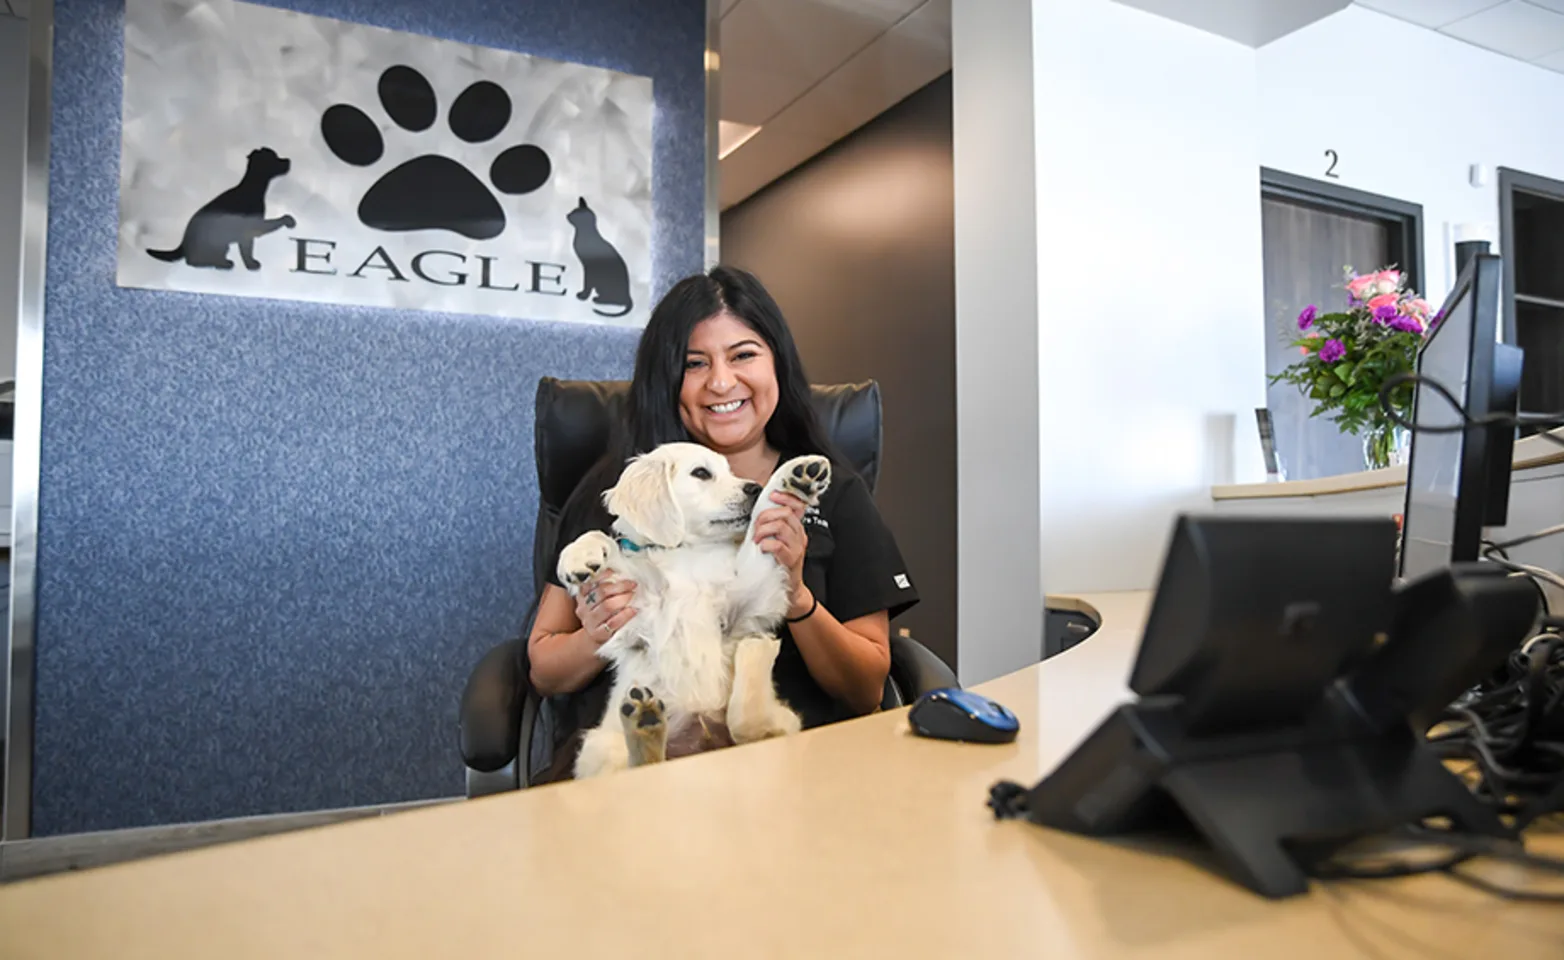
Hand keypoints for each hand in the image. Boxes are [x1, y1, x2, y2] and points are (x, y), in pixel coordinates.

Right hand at [575, 573, 636, 644]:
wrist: (593, 638)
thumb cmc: (599, 614)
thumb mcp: (596, 599)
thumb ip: (603, 587)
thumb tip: (618, 572)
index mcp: (582, 597)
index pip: (590, 583)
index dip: (603, 576)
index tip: (616, 573)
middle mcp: (584, 608)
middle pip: (601, 593)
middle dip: (619, 587)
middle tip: (632, 585)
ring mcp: (590, 622)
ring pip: (607, 607)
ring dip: (623, 599)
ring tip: (633, 596)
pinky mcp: (599, 634)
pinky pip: (613, 623)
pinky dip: (625, 615)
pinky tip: (633, 610)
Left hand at [754, 490, 810, 613]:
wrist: (790, 588)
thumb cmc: (779, 563)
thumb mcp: (778, 540)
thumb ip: (773, 526)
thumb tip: (759, 512)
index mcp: (796, 528)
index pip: (797, 506)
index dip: (786, 497)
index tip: (773, 496)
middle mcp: (799, 535)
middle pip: (786, 514)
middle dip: (766, 516)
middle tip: (757, 527)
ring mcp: (797, 547)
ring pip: (781, 527)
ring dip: (764, 530)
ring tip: (757, 538)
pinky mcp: (791, 560)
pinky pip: (778, 545)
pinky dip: (767, 544)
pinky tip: (762, 548)